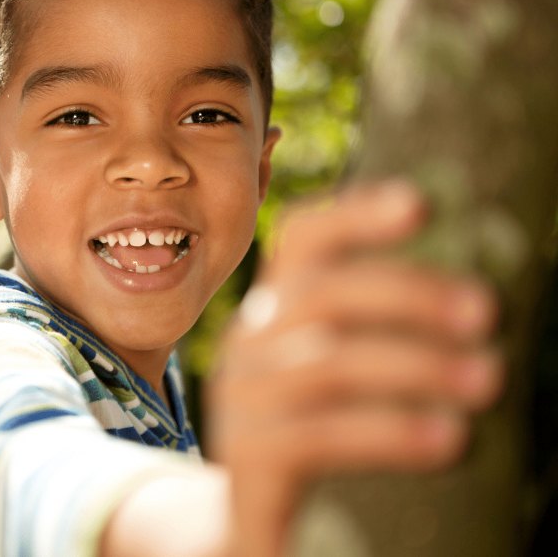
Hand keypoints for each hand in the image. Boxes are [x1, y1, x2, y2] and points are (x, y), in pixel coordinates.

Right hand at [204, 180, 502, 556]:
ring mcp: (242, 399)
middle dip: (409, 295)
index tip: (422, 205)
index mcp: (277, 308)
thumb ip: (379, 335)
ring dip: (416, 366)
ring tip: (488, 380)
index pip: (301, 242)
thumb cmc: (319, 437)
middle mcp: (250, 340)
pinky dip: (390, 432)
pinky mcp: (249, 458)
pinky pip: (320, 435)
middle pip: (322, 295)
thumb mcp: (340, 377)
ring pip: (328, 364)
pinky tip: (448, 440)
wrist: (251, 526)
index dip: (355, 216)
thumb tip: (479, 306)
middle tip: (486, 315)